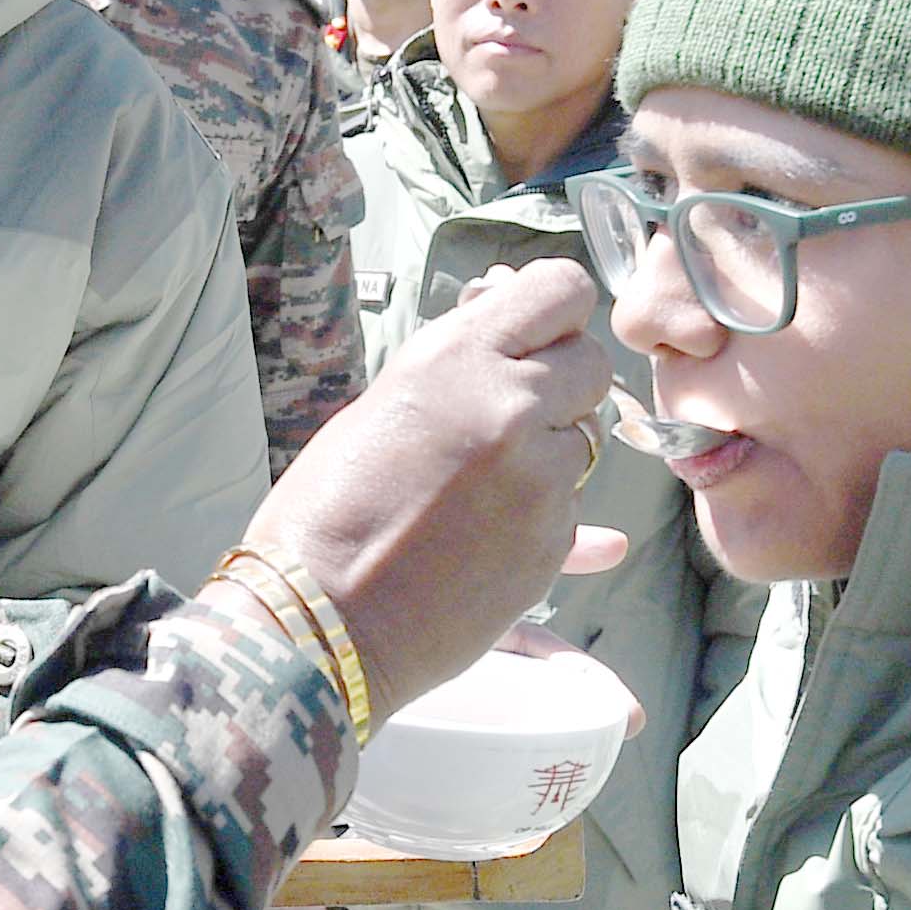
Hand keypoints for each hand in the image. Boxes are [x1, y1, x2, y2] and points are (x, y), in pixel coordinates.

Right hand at [250, 260, 621, 707]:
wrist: (319, 620)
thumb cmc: (328, 510)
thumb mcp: (383, 404)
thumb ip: (457, 358)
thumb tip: (502, 297)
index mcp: (458, 358)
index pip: (562, 289)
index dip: (553, 313)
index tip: (535, 337)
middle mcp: (511, 407)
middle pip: (591, 361)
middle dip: (562, 382)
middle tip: (510, 415)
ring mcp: (541, 478)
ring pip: (585, 438)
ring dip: (549, 453)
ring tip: (476, 489)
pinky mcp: (553, 542)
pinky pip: (573, 507)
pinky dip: (539, 514)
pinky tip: (478, 534)